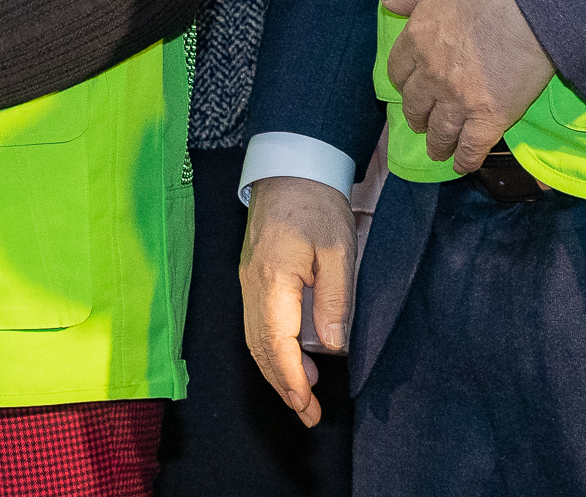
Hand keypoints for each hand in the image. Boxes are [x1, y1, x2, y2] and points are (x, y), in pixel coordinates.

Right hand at [240, 176, 356, 425]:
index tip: (308, 408)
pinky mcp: (252, 277)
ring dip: (276, 371)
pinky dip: (272, 350)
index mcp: (273, 281)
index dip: (291, 382)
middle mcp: (252, 286)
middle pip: (260, 348)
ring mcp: (248, 282)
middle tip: (308, 415)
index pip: (277, 344)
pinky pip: (257, 324)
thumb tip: (329, 349)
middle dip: (282, 386)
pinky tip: (293, 360)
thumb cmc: (317, 206)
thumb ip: (333, 301)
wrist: (289, 169)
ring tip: (303, 396)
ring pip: (255, 339)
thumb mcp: (338, 251)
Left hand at [381, 0, 556, 172]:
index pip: (399, 70)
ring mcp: (459, 99)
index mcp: (417, 39)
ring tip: (439, 150)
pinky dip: (464, 160)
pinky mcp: (491, 116)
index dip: (404, 82)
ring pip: (439, 130)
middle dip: (418, 116)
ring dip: (437, 142)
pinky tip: (462, 166)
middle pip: (415, 104)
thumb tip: (386, 0)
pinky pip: (471, 147)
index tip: (409, 88)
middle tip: (423, 123)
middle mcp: (431, 74)